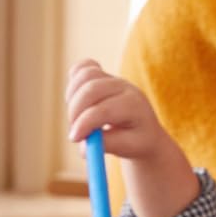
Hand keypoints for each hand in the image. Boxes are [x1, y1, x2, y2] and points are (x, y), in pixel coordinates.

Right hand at [66, 59, 198, 216]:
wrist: (143, 129)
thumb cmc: (136, 141)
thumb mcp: (128, 148)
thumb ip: (107, 145)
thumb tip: (83, 146)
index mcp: (134, 105)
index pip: (105, 109)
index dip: (85, 123)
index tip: (74, 138)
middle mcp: (124, 87)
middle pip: (91, 89)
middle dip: (75, 112)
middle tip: (73, 133)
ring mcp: (112, 78)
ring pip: (84, 76)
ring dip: (72, 98)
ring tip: (77, 118)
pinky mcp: (101, 74)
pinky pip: (81, 68)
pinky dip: (73, 81)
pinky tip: (75, 99)